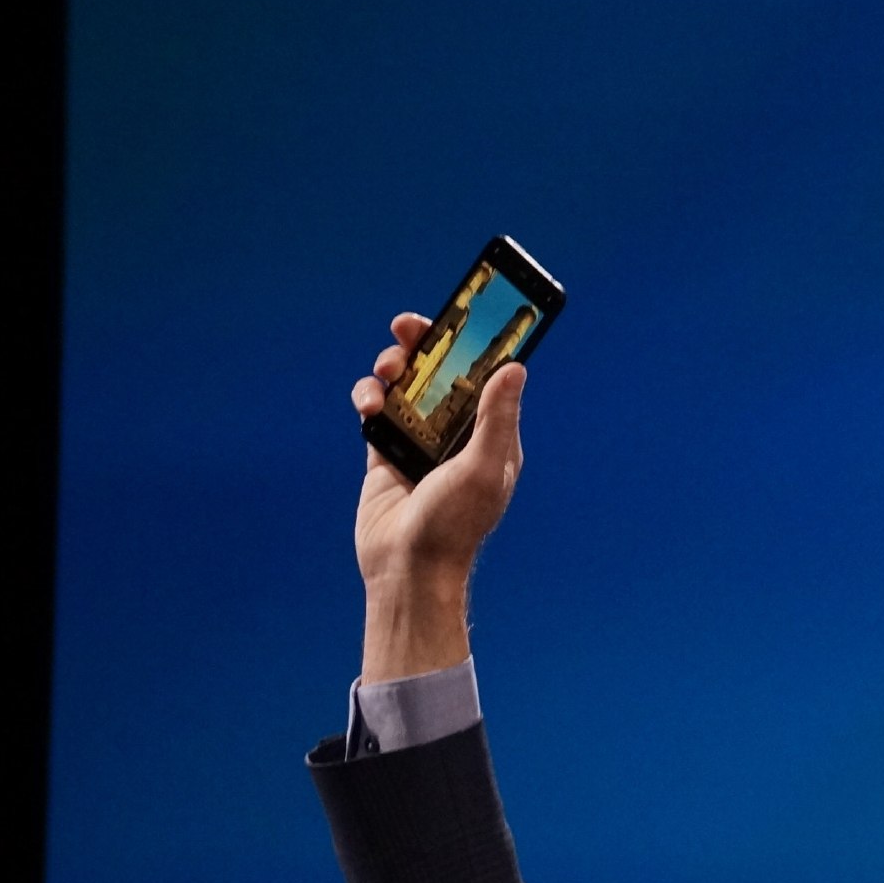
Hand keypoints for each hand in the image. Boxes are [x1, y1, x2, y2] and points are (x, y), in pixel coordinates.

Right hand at [349, 313, 528, 680]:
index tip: (463, 312)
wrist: (407, 569)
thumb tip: (514, 368)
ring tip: (388, 371)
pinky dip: (369, 398)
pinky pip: (376, 409)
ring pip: (406, 385)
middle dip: (426, 343)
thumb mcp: (484, 468)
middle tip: (409, 327)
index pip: (486, 376)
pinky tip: (369, 406)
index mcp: (490, 435)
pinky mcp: (385, 451)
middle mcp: (456, 434)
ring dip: (394, 368)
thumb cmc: (455, 525)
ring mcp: (419, 441)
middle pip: (441, 372)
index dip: (476, 344)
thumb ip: (497, 418)